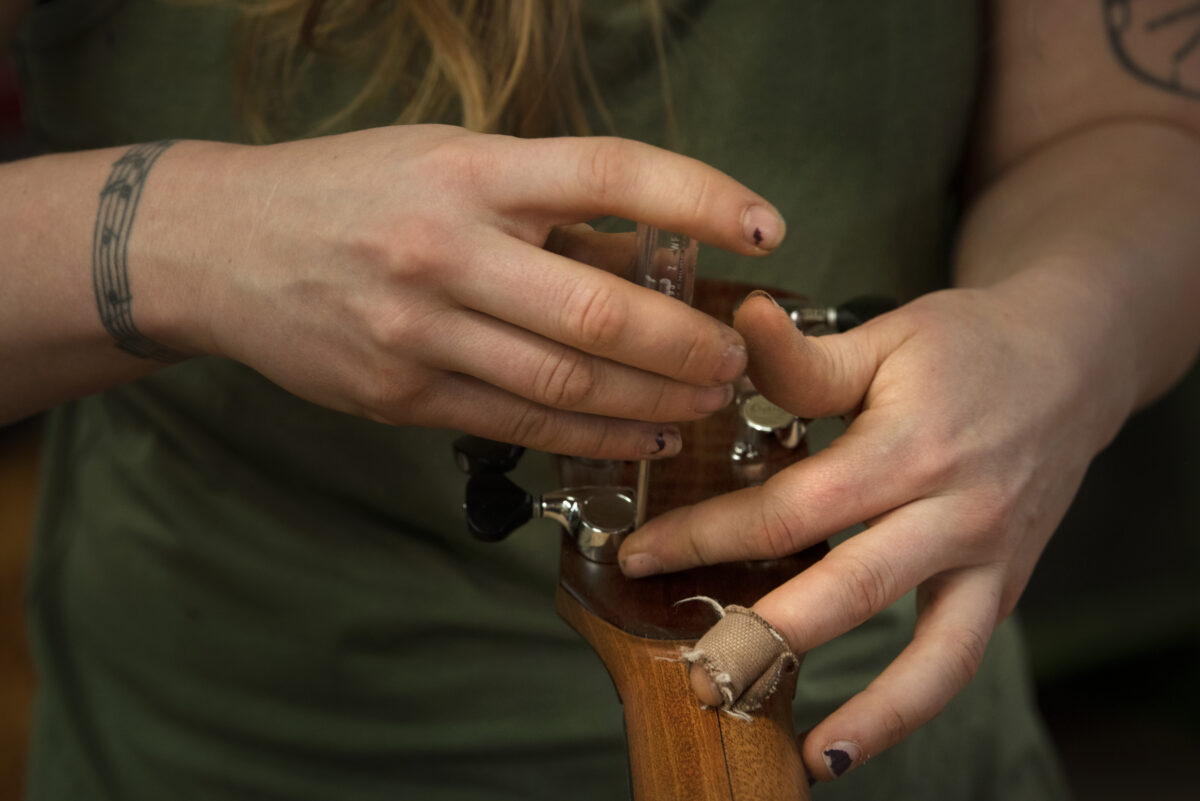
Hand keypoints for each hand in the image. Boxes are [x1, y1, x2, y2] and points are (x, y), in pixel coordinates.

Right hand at [151, 126, 783, 457]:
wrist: (219, 246)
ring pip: (566, 383)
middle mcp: (444, 247)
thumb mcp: (445, 162)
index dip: (700, 198)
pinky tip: (643, 438)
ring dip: (655, 401)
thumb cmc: (349, 191)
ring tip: (708, 401)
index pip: (608, 173)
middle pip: (600, 309)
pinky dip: (594, 437)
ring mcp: (417, 330)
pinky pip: (519, 425)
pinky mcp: (399, 394)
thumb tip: (654, 251)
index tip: (766, 229)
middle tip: (738, 356)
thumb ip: (543, 204)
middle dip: (690, 343)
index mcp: (468, 170)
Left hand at [617, 285, 1125, 780]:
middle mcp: (954, 511)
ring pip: (924, 653)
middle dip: (761, 635)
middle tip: (692, 670)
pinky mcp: (1004, 587)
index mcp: (908, 446)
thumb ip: (806, 360)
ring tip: (794, 752)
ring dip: (859, 712)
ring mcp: (987, 558)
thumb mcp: (885, 337)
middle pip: (846, 590)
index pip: (788, 509)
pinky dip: (909, 710)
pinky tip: (851, 746)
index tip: (639, 556)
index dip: (705, 536)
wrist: (1070, 362)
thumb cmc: (966, 345)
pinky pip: (957, 661)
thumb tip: (738, 323)